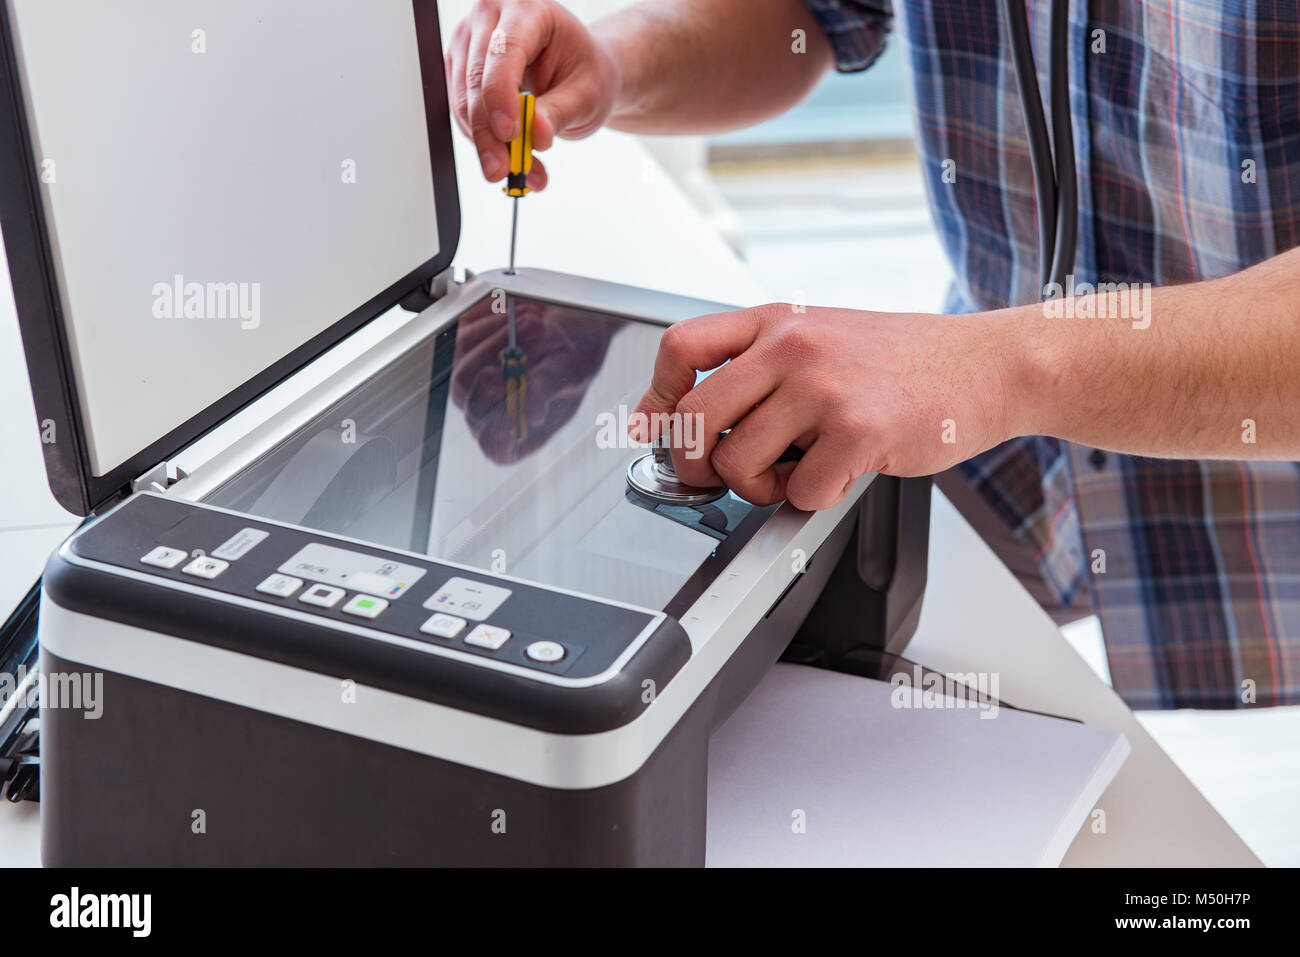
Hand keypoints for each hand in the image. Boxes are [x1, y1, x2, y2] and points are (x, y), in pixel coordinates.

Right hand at [445, 0, 620, 187]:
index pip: (504, 51)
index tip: (510, 134)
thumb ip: (560, 112)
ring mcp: (470, 40)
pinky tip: (507, 157)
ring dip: (486, 144)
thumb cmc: (584, 71)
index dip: (501, 95)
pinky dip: (483, 140)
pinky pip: (462, 111)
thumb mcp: (587, 93)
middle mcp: (491, 17)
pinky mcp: (460, 67)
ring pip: (463, 100)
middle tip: (505, 169)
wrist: (577, 70)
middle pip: (477, 79)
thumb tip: (537, 136)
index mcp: (528, 9)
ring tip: (519, 171)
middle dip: (489, 133)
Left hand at [450, 297, 617, 463]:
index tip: (512, 404)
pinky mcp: (463, 351)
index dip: (499, 430)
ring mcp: (473, 383)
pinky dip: (493, 325)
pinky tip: (518, 317)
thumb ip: (546, 390)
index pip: (497, 447)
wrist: (571, 314)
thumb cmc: (576, 351)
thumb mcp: (572, 371)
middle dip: (502, 373)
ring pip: (465, 372)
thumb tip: (530, 414)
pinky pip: (464, 342)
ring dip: (501, 342)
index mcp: (522, 430)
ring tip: (536, 323)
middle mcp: (492, 412)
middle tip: (523, 351)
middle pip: (474, 408)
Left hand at [629, 303, 1023, 509]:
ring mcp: (823, 388)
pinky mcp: (858, 431)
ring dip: (759, 489)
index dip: (658, 397)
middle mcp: (792, 346)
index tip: (659, 428)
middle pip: (694, 419)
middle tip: (721, 475)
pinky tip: (838, 476)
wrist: (986, 364)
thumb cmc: (902, 360)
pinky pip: (798, 493)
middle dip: (696, 464)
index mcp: (776, 321)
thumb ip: (759, 366)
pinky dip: (812, 500)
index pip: (679, 348)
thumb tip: (689, 417)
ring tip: (794, 473)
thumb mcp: (820, 335)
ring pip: (737, 464)